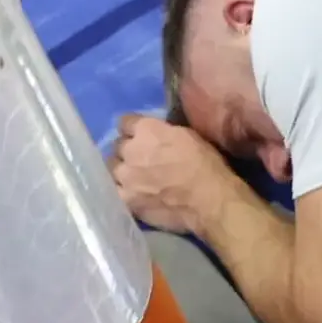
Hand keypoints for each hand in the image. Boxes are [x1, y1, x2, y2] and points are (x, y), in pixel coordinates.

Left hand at [108, 113, 234, 233]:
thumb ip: (164, 133)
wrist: (209, 200)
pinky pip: (114, 190)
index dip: (132, 128)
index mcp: (147, 129)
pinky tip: (130, 193)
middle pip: (117, 145)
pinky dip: (121, 190)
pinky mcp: (125, 199)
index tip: (140, 135)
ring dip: (121, 169)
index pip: (124, 121)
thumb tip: (155, 136)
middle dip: (127, 149)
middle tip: (140, 158)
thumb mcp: (188, 136)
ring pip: (112, 167)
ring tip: (133, 177)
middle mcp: (130, 149)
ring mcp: (125, 176)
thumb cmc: (206, 165)